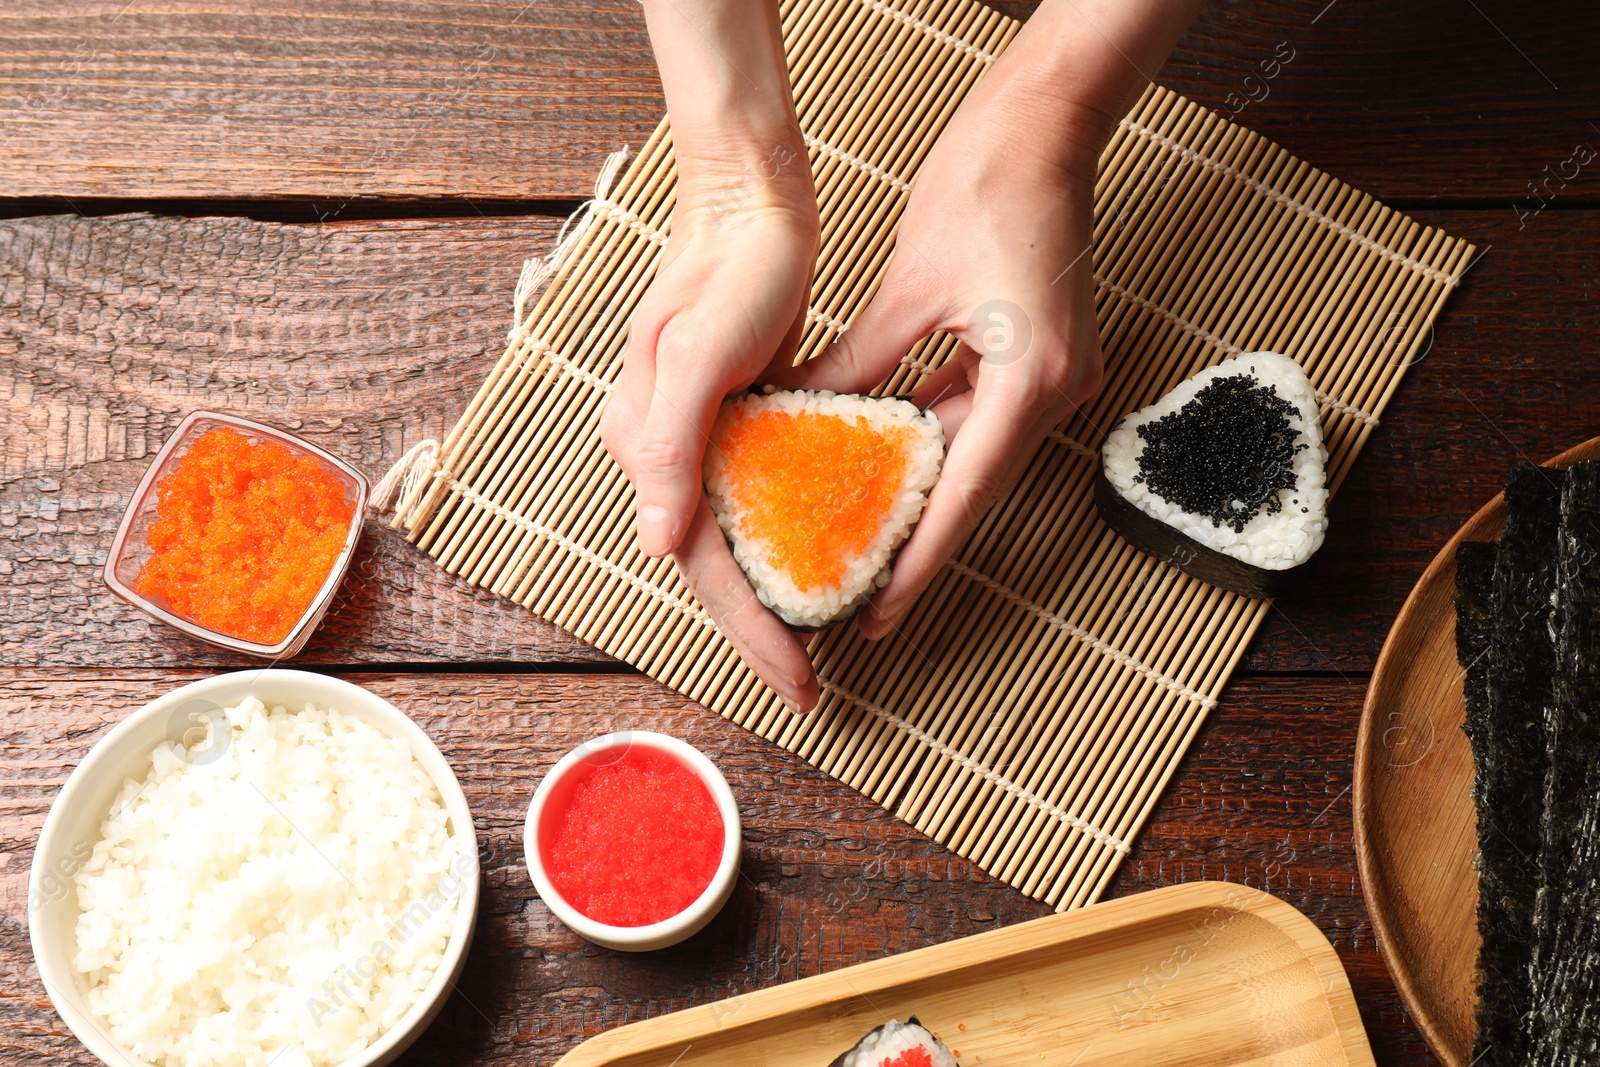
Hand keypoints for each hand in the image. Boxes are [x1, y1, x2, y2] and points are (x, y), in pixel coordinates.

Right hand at [600, 195, 822, 710]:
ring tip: (815, 643)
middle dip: (760, 632)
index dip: (750, 630)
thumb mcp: (700, 352)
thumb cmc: (731, 268)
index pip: (704, 565)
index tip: (798, 682)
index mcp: (650, 447)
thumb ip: (671, 447)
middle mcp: (665, 455)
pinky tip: (819, 561)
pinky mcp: (734, 421)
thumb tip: (660, 544)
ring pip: (734, 541)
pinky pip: (756, 501)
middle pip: (716, 567)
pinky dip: (784, 541)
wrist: (749, 201)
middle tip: (809, 687)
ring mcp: (698, 441)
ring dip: (771, 594)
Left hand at [778, 83, 1103, 640]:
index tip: (879, 612)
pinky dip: (932, 439)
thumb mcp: (909, 288)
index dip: (919, 561)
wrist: (1048, 124)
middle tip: (859, 593)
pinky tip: (884, 467)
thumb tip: (804, 415)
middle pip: (973, 486)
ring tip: (862, 543)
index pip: (965, 495)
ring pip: (973, 454)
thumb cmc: (989, 185)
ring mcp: (1053, 375)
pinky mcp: (1038, 357)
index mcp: (1031, 380)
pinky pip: (980, 416)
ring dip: (921, 493)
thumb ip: (863, 364)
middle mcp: (1055, 390)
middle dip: (915, 539)